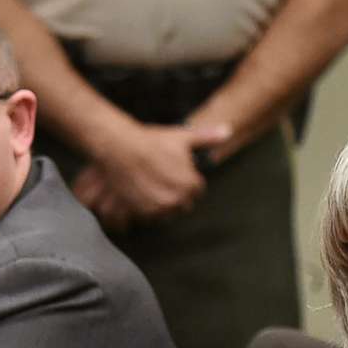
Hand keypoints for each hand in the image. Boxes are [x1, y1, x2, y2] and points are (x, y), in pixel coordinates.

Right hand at [75, 120, 231, 227]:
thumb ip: (207, 138)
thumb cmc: (151, 141)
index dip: (187, 179)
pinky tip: (141, 190)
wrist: (120, 148)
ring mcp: (158, 209)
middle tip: (161, 176)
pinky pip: (150, 215)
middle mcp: (176, 201)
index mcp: (190, 185)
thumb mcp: (182, 137)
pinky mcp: (141, 213)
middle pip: (182, 203)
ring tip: (150, 182)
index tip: (175, 171)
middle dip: (175, 192)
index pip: (196, 191)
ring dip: (161, 201)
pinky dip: (147, 206)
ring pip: (166, 210)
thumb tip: (227, 132)